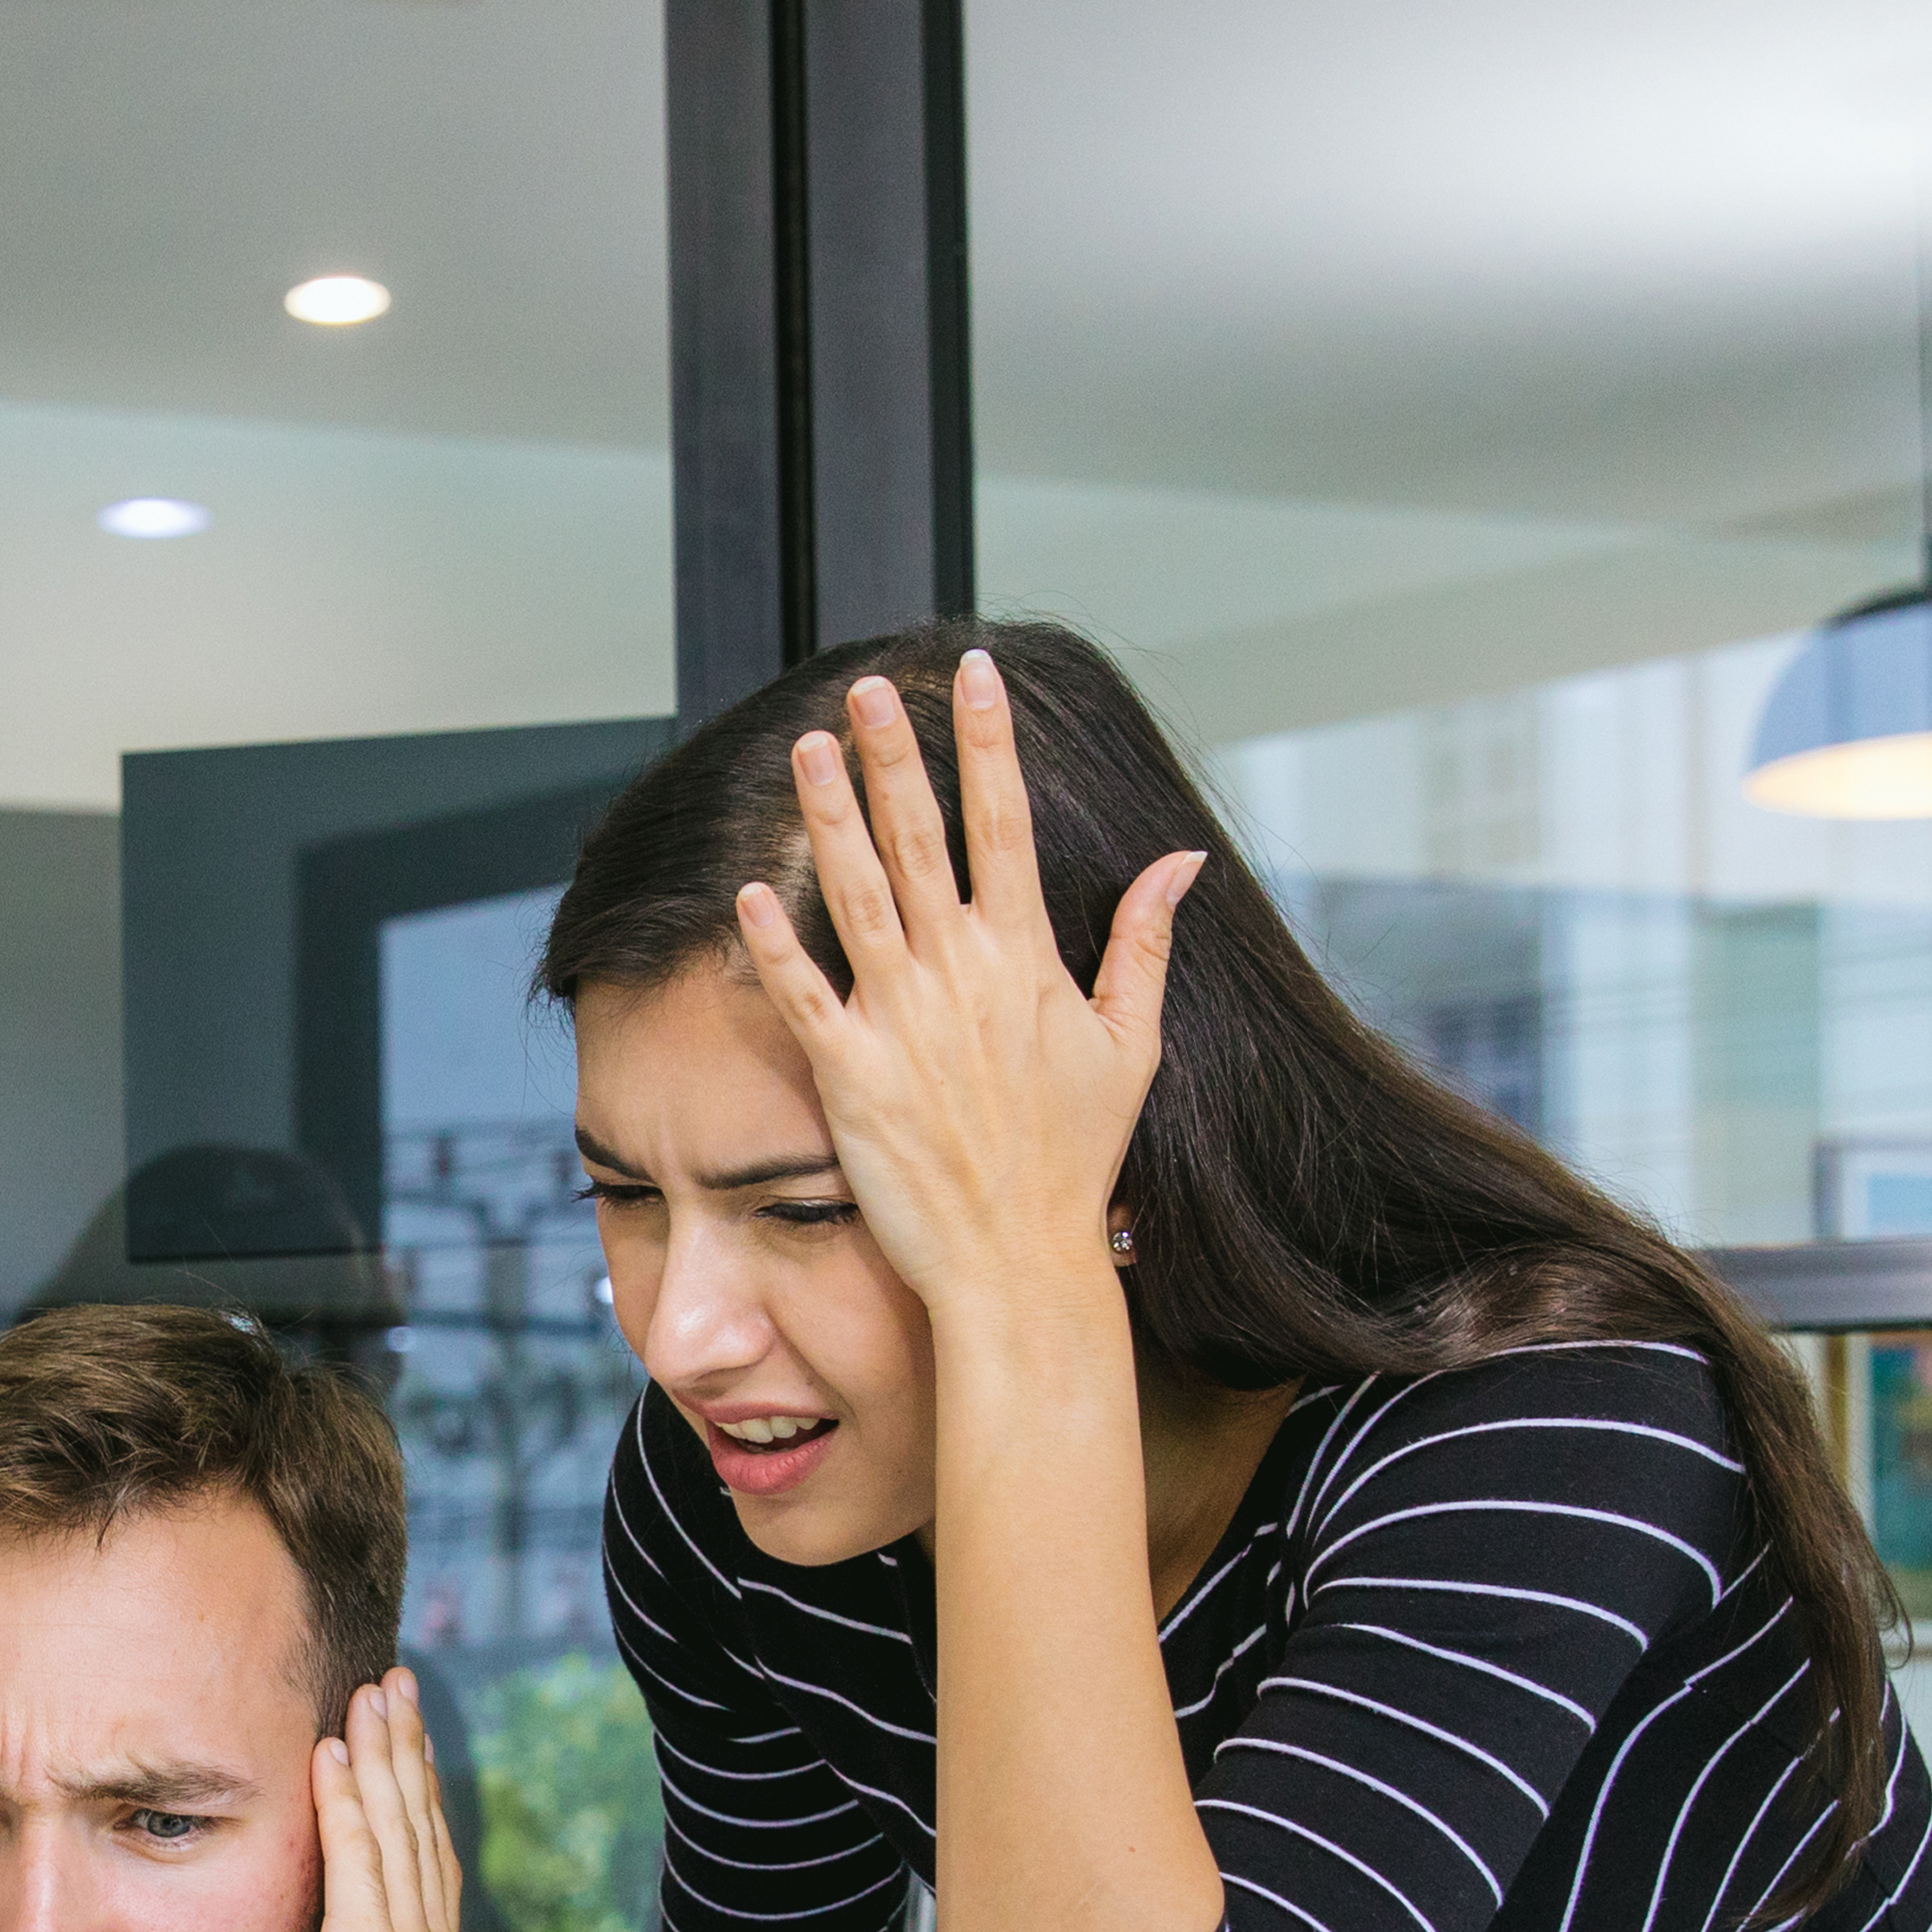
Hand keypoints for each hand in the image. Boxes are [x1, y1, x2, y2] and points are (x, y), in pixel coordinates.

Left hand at [294, 1671, 488, 1931]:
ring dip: (382, 1754)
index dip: (412, 1810)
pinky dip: (347, 1798)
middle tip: (398, 1689)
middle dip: (406, 1757)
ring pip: (395, 1827)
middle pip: (419, 1831)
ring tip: (373, 1691)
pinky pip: (357, 1857)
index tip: (399, 1758)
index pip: (420, 1876)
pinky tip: (334, 1748)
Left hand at [727, 652, 1204, 1320]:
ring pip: (858, 896)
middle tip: (868, 686)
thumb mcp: (1130, 1045)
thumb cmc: (1073, 1159)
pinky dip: (776, 945)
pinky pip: (805, 997)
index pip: (1005, 823)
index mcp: (1026, 958)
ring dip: (830, 818)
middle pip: (922, 839)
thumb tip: (1182, 861)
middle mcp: (962, 974)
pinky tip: (748, 890)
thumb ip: (1145, 943)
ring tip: (808, 746)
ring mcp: (904, 1022)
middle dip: (895, 755)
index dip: (985, 742)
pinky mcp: (852, 1075)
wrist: (1020, 1259)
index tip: (970, 673)